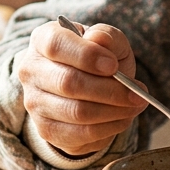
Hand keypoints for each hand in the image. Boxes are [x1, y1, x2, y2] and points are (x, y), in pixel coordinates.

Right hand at [17, 20, 147, 155]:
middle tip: (138, 92)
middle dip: (109, 89)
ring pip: (77, 111)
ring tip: (136, 103)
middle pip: (68, 82)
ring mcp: (35, 103)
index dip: (86, 56)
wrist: (87, 87)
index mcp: (43, 40)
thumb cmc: (98, 58)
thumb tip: (99, 39)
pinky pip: (81, 133)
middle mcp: (31, 71)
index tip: (113, 65)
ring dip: (114, 110)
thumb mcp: (108, 41)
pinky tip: (124, 117)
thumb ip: (107, 36)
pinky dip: (109, 127)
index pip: (56, 45)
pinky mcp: (46, 129)